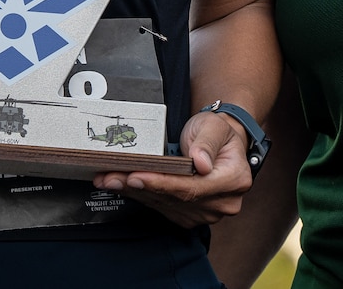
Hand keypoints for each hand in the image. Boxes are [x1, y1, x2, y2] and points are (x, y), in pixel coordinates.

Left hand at [93, 110, 251, 227]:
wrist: (218, 141)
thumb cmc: (216, 131)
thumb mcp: (214, 126)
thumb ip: (206, 143)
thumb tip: (200, 162)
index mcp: (234, 180)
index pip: (192, 187)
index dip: (162, 183)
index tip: (136, 176)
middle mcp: (223, 203)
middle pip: (175, 198)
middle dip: (139, 187)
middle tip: (109, 177)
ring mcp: (207, 212)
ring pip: (165, 204)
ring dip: (134, 192)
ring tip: (108, 179)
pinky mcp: (191, 215)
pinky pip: (162, 207)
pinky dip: (141, 195)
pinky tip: (122, 185)